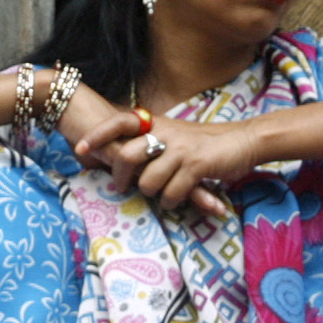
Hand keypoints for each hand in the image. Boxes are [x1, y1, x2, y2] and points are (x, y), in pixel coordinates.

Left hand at [68, 104, 243, 221]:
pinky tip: (176, 198)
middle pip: (127, 155)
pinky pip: (171, 191)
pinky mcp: (196, 165)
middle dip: (120, 176)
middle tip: (121, 187)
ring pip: (148, 179)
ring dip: (150, 193)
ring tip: (159, 194)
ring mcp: (181, 149)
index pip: (120, 121)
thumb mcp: (174, 134)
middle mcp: (166, 132)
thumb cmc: (205, 142)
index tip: (80, 148)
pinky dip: (170, 201)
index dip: (98, 134)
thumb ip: (151, 140)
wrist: (243, 141)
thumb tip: (121, 154)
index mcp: (158, 122)